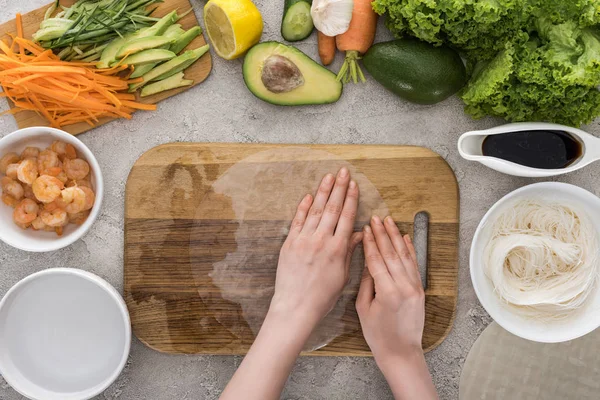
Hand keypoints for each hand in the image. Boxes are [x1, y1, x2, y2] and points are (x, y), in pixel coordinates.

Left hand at [269, 167, 362, 326]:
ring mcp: (304, 240)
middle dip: (339, 188)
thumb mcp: (342, 275)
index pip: (346, 217)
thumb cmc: (322, 296)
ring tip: (328, 177)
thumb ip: (350, 252)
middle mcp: (321, 241)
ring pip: (315, 210)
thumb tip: (359, 233)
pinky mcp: (289, 244)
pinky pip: (297, 221)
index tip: (354, 185)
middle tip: (343, 171)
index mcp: (338, 249)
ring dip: (322, 191)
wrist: (296, 307)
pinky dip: (303, 207)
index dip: (351, 199)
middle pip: (332, 208)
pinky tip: (308, 196)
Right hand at [356, 215, 424, 365]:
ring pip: (404, 256)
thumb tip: (368, 261)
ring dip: (396, 237)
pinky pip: (414, 265)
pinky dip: (410, 249)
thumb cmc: (378, 335)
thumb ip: (366, 283)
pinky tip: (405, 237)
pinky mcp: (420, 290)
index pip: (377, 259)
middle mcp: (403, 287)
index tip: (367, 228)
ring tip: (389, 221)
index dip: (371, 242)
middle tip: (376, 218)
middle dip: (383, 234)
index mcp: (386, 292)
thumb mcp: (363, 308)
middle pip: (391, 254)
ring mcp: (414, 288)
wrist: (401, 352)